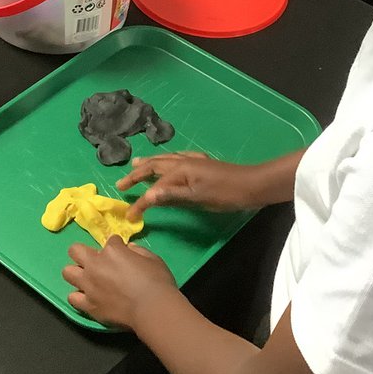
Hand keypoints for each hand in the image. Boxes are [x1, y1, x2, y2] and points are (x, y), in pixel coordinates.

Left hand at [63, 238, 179, 329]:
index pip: (110, 241)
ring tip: (88, 279)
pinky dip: (79, 296)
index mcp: (111, 251)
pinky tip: (89, 297)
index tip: (123, 252)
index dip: (117, 245)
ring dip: (77, 273)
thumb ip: (137, 251)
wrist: (152, 309)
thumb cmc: (157, 281)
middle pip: (75, 250)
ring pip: (67, 273)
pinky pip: (73, 298)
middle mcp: (94, 265)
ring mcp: (89, 286)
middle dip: (83, 252)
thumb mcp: (152, 258)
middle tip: (96, 261)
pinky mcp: (88, 305)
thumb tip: (129, 249)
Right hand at [118, 151, 260, 219]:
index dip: (140, 202)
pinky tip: (169, 161)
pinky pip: (177, 157)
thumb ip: (171, 196)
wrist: (252, 184)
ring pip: (164, 160)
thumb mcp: (197, 198)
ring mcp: (193, 160)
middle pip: (153, 166)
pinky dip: (166, 160)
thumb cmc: (225, 194)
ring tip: (136, 165)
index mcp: (179, 171)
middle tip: (120, 183)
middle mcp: (182, 162)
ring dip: (148, 163)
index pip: (153, 189)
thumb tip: (147, 195)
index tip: (128, 216)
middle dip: (136, 175)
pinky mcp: (202, 163)